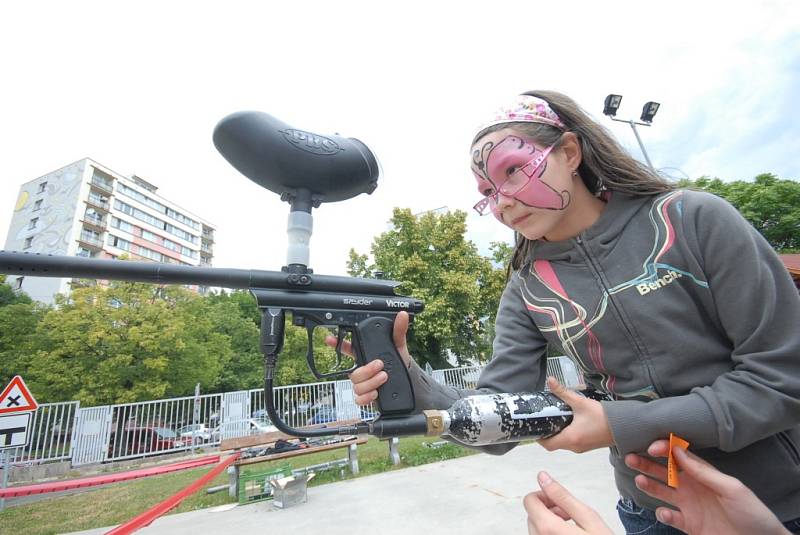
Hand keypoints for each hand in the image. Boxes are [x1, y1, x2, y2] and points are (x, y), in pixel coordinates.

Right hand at [324, 311, 413, 405]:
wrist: (408, 380)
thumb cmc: (399, 361)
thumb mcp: (399, 345)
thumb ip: (399, 330)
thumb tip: (402, 315)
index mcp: (366, 354)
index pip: (347, 348)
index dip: (336, 343)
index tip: (329, 339)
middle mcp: (362, 370)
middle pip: (352, 373)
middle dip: (366, 370)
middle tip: (380, 364)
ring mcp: (364, 384)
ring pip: (356, 386)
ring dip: (370, 382)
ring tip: (384, 377)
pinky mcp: (367, 396)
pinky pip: (359, 399)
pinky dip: (368, 397)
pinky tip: (377, 392)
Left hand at [524, 471, 614, 534]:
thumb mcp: (587, 517)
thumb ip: (562, 496)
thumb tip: (543, 477)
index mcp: (548, 529)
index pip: (529, 501)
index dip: (544, 495)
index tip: (559, 499)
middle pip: (532, 514)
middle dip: (548, 508)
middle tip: (570, 513)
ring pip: (535, 527)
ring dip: (549, 521)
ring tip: (572, 526)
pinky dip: (551, 532)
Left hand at [537, 378, 613, 452]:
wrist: (625, 425)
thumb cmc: (603, 417)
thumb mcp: (580, 403)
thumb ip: (563, 392)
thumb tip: (550, 381)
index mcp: (571, 439)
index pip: (547, 445)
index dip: (539, 437)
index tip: (535, 427)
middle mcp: (575, 447)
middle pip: (555, 444)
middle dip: (548, 433)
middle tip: (544, 420)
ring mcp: (582, 448)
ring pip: (564, 443)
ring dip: (558, 434)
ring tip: (555, 419)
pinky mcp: (588, 445)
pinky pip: (573, 442)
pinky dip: (567, 435)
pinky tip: (568, 422)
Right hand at [626, 440, 789, 534]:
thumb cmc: (752, 513)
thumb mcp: (732, 488)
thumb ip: (704, 472)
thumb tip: (679, 452)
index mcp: (704, 475)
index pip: (680, 457)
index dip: (665, 450)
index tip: (652, 447)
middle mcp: (693, 487)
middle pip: (665, 472)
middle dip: (647, 464)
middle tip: (629, 457)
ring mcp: (690, 506)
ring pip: (662, 492)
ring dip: (649, 486)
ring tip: (638, 480)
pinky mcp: (689, 525)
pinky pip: (670, 517)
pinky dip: (663, 514)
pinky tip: (664, 512)